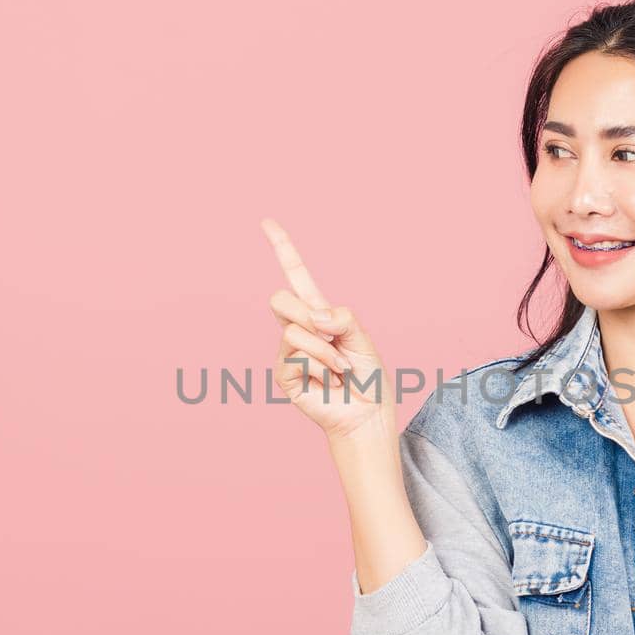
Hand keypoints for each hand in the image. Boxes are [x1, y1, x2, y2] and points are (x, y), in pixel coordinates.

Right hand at [260, 218, 392, 439]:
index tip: (266, 222)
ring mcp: (287, 351)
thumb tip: (313, 317)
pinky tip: (328, 381)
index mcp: (318, 313)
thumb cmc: (367, 376)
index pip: (296, 275)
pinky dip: (320, 367)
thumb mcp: (361, 336)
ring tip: (339, 369)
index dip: (282, 248)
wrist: (366, 413)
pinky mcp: (283, 374)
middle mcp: (298, 328)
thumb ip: (341, 317)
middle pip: (281, 299)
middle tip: (331, 338)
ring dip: (325, 350)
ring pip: (294, 330)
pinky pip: (296, 355)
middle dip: (306, 314)